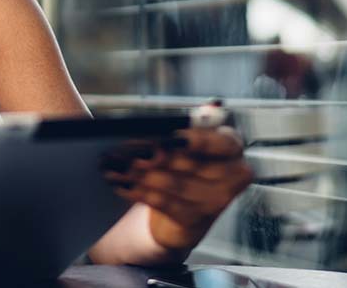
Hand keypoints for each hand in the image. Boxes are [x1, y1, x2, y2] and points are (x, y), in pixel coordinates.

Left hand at [102, 127, 252, 251]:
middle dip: (153, 154)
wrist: (180, 213)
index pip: (219, 141)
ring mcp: (217, 200)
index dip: (195, 140)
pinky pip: (163, 203)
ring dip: (138, 174)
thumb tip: (154, 127)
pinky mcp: (196, 221)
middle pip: (190, 162)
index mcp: (231, 146)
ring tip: (114, 166)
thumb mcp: (178, 144)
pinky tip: (121, 184)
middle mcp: (232, 173)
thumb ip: (172, 133)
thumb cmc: (182, 169)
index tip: (170, 136)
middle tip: (124, 149)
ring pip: (173, 183)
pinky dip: (138, 192)